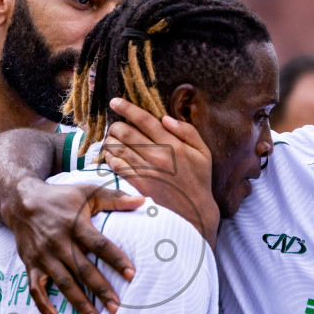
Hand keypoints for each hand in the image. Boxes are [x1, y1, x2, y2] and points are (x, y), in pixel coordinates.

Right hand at [5, 181, 141, 313]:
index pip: (99, 245)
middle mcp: (59, 242)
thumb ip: (115, 198)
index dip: (116, 260)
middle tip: (117, 307)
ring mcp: (43, 256)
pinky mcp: (31, 265)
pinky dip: (43, 305)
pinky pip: (35, 289)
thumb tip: (143, 200)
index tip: (131, 275)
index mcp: (75, 225)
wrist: (21, 201)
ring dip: (79, 303)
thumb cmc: (60, 197)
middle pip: (83, 270)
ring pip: (64, 283)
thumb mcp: (87, 192)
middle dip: (101, 290)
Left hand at [104, 97, 218, 244]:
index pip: (144, 120)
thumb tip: (166, 119)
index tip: (115, 101)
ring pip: (117, 147)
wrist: (194, 212)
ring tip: (112, 139)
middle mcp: (157, 156)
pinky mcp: (137, 184)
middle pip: (126, 131)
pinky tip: (113, 156)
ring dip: (111, 140)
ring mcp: (145, 171)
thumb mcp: (203, 152)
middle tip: (115, 126)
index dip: (127, 108)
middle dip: (116, 125)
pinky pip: (116, 166)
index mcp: (173, 144)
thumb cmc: (199, 180)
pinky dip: (111, 158)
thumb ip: (187, 132)